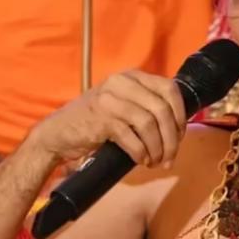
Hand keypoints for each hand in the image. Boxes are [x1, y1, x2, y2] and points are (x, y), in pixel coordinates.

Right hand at [28, 70, 185, 166]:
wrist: (58, 133)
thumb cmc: (95, 121)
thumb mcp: (123, 104)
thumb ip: (147, 106)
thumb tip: (178, 127)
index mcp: (132, 76)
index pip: (170, 89)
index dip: (180, 114)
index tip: (180, 135)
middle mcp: (122, 83)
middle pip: (162, 109)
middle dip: (172, 139)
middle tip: (170, 157)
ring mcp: (111, 100)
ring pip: (149, 125)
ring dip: (158, 149)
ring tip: (155, 162)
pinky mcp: (101, 120)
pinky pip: (132, 138)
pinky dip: (141, 153)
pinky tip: (141, 160)